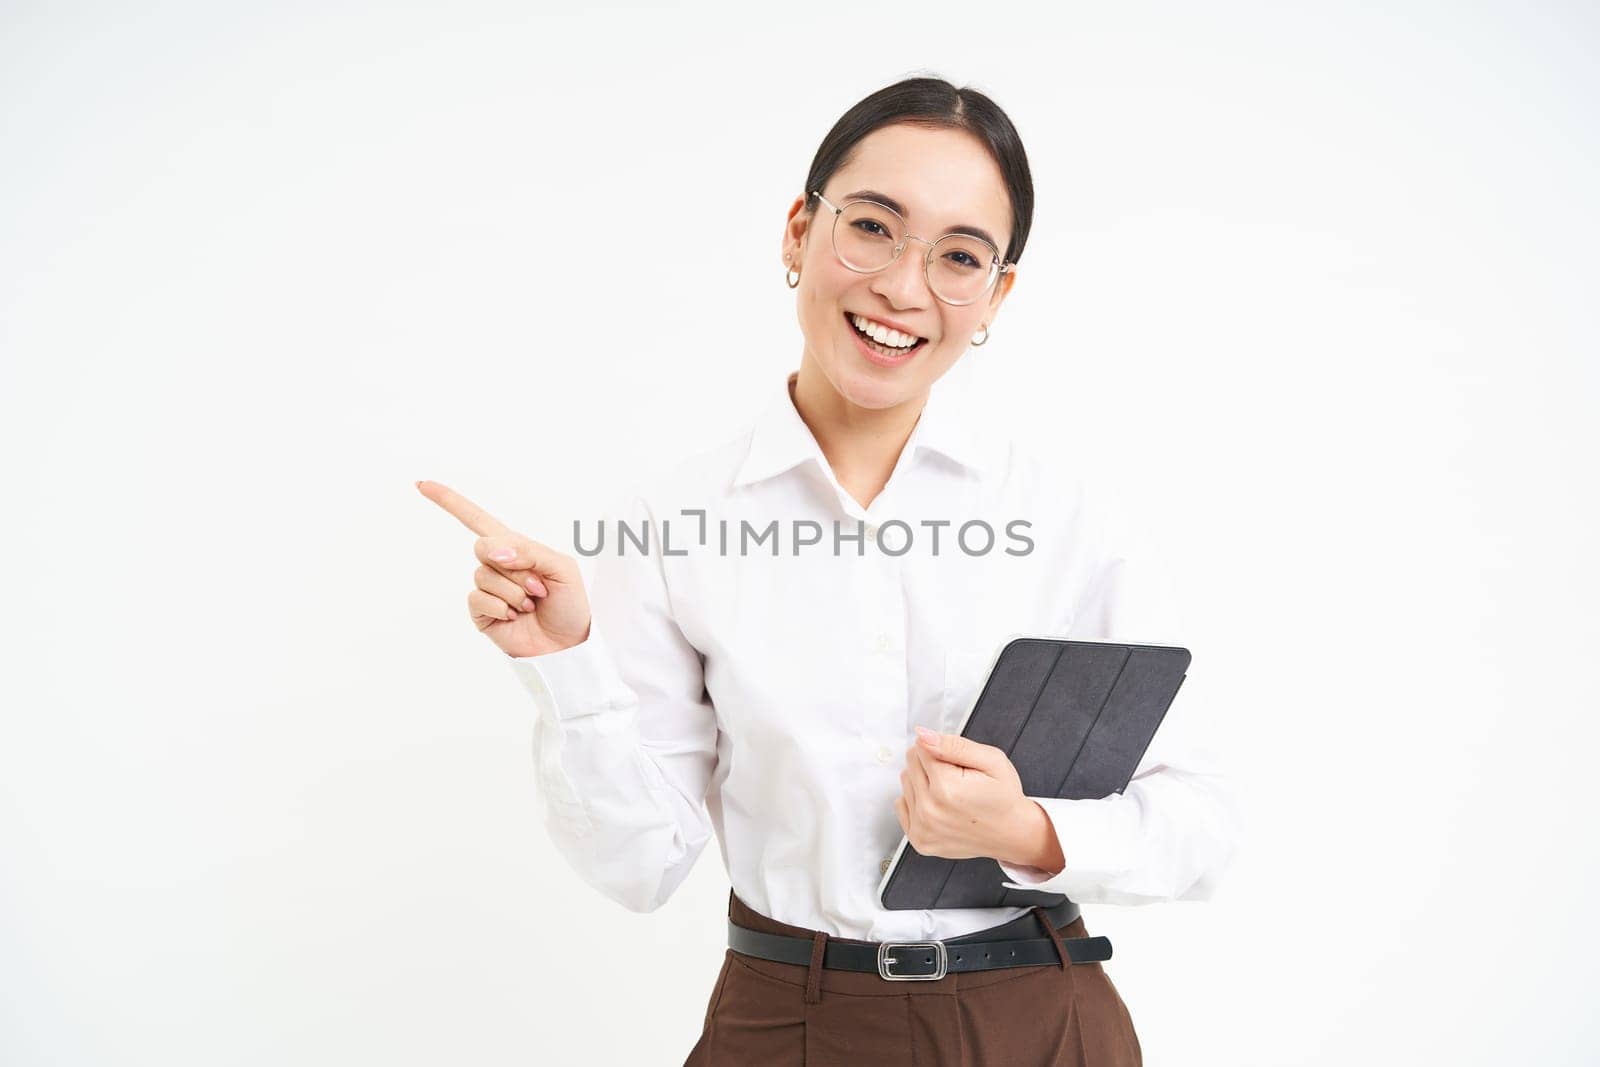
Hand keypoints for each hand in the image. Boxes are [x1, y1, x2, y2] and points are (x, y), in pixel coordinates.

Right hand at [416, 479, 591, 657]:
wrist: (568, 645)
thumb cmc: (570, 604)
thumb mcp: (561, 568)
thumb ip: (529, 551)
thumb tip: (491, 550)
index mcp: (516, 547)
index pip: (477, 519)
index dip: (450, 501)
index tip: (423, 484)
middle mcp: (497, 565)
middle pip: (483, 547)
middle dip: (516, 567)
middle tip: (539, 587)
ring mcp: (487, 589)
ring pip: (484, 575)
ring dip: (514, 591)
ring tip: (530, 604)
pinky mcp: (481, 613)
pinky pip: (478, 599)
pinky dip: (501, 607)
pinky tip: (514, 616)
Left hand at [893, 727, 1038, 864]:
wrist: (1013, 833)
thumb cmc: (1004, 797)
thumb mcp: (991, 760)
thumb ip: (954, 745)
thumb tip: (923, 736)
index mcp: (947, 788)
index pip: (921, 747)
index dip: (942, 750)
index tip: (959, 765)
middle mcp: (930, 811)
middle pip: (910, 763)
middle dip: (932, 763)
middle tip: (958, 779)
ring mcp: (923, 829)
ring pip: (905, 782)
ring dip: (924, 782)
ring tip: (951, 793)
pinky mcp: (919, 840)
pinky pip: (902, 804)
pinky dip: (917, 800)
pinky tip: (940, 805)